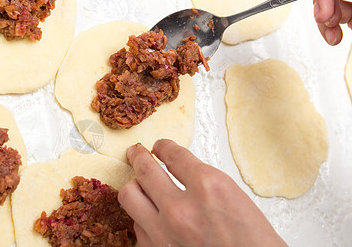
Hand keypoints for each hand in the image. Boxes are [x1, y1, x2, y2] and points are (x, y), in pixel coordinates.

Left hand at [118, 139, 286, 246]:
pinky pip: (137, 227)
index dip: (164, 147)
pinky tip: (151, 215)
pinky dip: (142, 217)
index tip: (160, 146)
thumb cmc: (253, 241)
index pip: (174, 155)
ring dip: (137, 187)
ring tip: (140, 183)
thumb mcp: (233, 196)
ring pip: (130, 197)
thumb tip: (175, 167)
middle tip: (136, 154)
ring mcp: (165, 233)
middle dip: (137, 157)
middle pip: (144, 171)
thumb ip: (201, 180)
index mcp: (208, 187)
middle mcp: (182, 209)